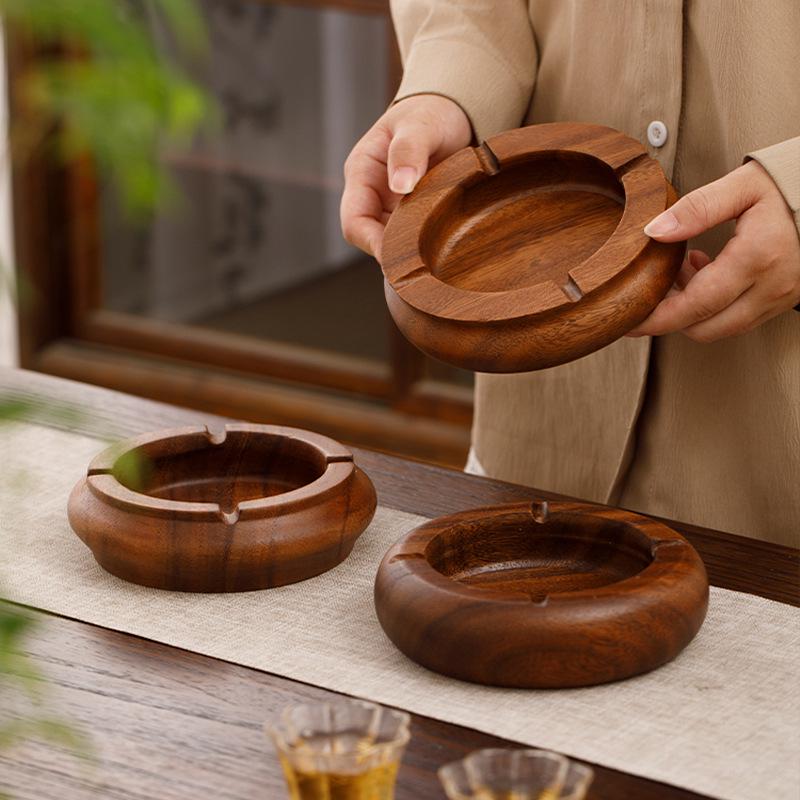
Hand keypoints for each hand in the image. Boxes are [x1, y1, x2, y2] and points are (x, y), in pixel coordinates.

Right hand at [340, 94, 471, 258]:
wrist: (450, 112)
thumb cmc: (430, 113)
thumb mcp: (421, 125)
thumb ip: (409, 151)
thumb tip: (401, 185)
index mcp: (362, 172)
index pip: (354, 222)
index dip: (372, 244)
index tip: (398, 257)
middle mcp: (372, 194)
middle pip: (372, 238)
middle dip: (394, 253)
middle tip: (425, 265)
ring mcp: (391, 206)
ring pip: (393, 242)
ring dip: (412, 250)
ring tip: (437, 257)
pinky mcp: (411, 213)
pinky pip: (413, 237)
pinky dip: (425, 245)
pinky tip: (443, 248)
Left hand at [629, 161, 799, 341]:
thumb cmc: (794, 183)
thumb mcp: (743, 186)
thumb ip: (696, 208)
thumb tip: (653, 231)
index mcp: (757, 258)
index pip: (695, 306)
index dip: (657, 319)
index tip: (630, 320)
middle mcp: (771, 287)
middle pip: (704, 328)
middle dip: (671, 316)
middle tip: (656, 286)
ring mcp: (781, 298)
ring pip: (721, 327)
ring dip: (693, 311)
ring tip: (684, 270)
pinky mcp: (784, 300)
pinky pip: (740, 318)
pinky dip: (715, 307)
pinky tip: (708, 273)